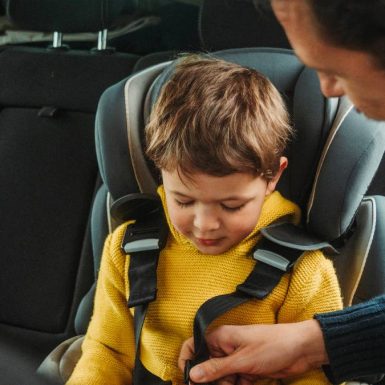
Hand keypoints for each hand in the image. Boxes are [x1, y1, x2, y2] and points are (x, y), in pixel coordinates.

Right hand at [178, 320, 327, 383]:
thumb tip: (192, 375)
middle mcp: (225, 347)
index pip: (193, 346)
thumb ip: (216, 369)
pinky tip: (246, 382)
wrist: (301, 350)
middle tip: (225, 384)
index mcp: (220, 337)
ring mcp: (236, 359)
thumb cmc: (271, 345)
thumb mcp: (242, 360)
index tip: (188, 381)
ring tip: (239, 381)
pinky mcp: (247, 370)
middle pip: (206, 367)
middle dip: (209, 381)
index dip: (187, 362)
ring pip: (220, 378)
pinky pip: (234, 381)